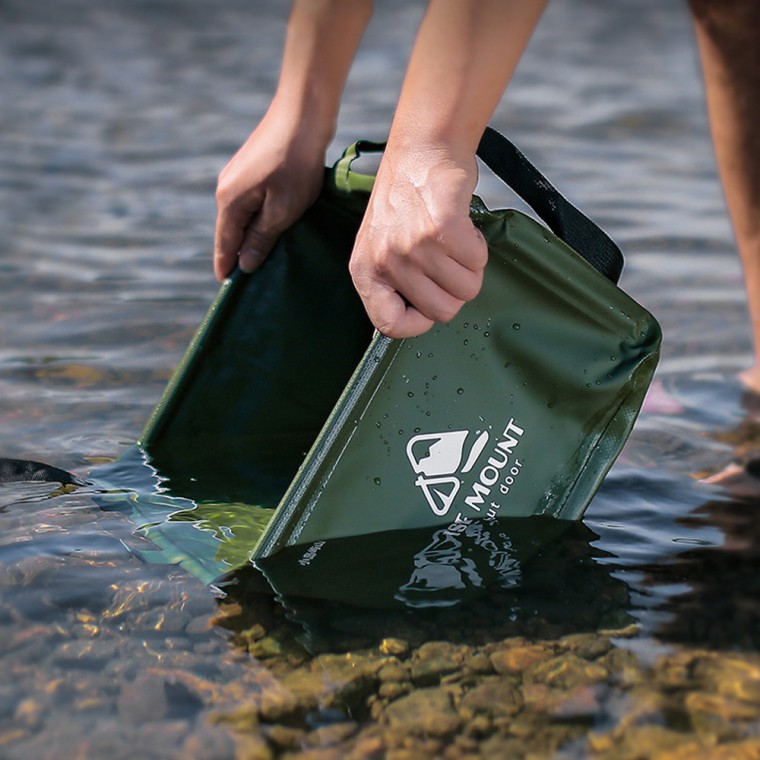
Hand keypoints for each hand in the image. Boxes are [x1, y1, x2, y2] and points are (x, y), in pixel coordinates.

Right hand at [213, 107, 328, 280]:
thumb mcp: (283, 209)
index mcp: (229, 201)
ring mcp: (236, 176)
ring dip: (248, 236)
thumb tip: (245, 263)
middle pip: (229, 231)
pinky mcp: (250, 168)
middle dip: (238, 254)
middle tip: (249, 280)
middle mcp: (226, 188)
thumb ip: (262, 237)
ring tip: (260, 258)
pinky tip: (268, 227)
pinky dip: (255, 218)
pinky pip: (248, 203)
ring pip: (240, 216)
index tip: (227, 287)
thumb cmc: (296, 164)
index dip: (226, 266)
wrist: (302, 114)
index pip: (225, 244)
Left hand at [349, 143, 487, 337]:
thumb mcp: (381, 246)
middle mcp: (385, 262)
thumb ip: (393, 283)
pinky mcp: (441, 229)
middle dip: (455, 291)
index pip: (390, 326)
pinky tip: (463, 227)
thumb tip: (419, 318)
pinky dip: (478, 246)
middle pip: (441, 312)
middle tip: (449, 262)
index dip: (419, 323)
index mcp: (365, 272)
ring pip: (466, 289)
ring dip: (470, 267)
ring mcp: (412, 246)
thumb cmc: (406, 202)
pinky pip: (477, 261)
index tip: (430, 301)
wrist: (422, 150)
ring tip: (454, 241)